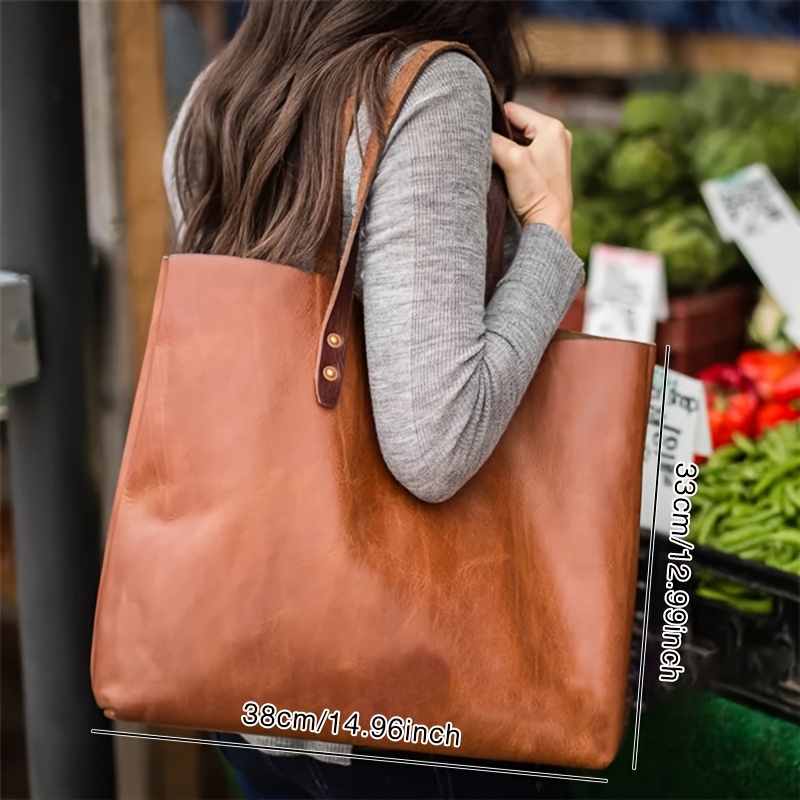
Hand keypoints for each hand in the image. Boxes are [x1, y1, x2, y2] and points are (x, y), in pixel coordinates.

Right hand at [491, 102, 572, 243]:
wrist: (550, 226)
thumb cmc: (537, 193)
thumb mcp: (511, 160)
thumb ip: (492, 140)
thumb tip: (473, 130)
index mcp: (552, 127)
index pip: (512, 110)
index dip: (493, 121)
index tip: (479, 135)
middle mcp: (556, 136)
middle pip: (515, 126)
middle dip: (500, 138)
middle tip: (487, 152)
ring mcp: (553, 153)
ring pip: (518, 142)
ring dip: (505, 151)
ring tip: (496, 164)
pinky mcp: (547, 169)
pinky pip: (523, 156)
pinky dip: (511, 161)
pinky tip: (505, 173)